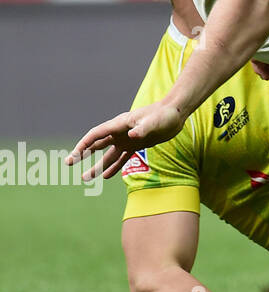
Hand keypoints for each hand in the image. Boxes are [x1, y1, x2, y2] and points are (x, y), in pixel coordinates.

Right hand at [66, 100, 185, 180]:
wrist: (176, 113)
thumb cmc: (164, 114)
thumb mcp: (154, 122)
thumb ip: (143, 129)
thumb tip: (133, 136)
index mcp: (119, 124)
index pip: (95, 135)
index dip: (83, 145)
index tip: (73, 156)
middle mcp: (120, 132)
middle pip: (96, 144)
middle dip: (83, 153)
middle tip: (69, 163)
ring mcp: (127, 139)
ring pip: (108, 155)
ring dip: (97, 165)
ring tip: (85, 178)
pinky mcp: (137, 145)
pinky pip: (122, 158)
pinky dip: (114, 167)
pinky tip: (106, 176)